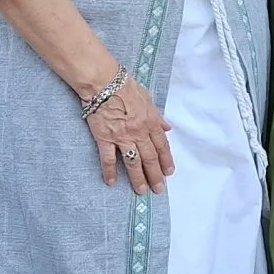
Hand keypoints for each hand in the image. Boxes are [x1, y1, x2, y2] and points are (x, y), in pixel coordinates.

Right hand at [82, 77, 174, 192]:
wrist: (104, 83)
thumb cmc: (126, 86)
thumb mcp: (148, 99)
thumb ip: (157, 116)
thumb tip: (167, 128)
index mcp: (151, 122)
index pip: (162, 146)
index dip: (166, 160)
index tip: (169, 172)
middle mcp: (139, 132)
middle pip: (150, 158)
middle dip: (155, 175)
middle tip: (158, 189)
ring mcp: (122, 137)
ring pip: (133, 162)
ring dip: (137, 178)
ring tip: (141, 190)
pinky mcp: (105, 138)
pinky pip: (108, 158)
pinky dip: (110, 171)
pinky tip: (111, 182)